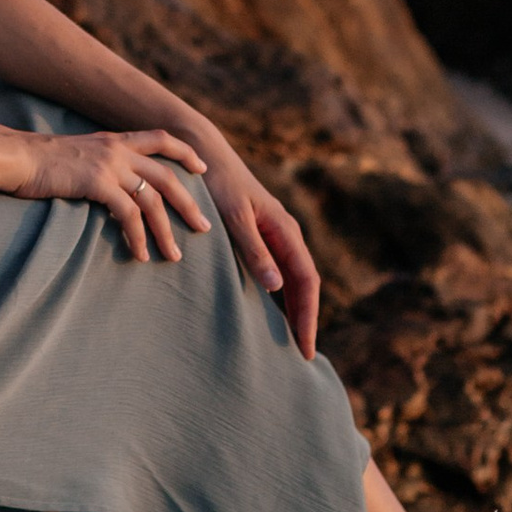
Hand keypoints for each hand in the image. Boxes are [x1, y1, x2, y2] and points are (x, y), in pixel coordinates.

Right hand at [20, 129, 211, 264]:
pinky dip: (137, 237)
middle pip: (167, 176)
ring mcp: (109, 165)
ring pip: (152, 200)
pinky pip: (128, 215)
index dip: (186, 152)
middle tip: (204, 228)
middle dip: (189, 204)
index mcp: (115, 139)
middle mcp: (118, 149)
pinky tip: (139, 255)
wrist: (16, 157)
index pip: (161, 139)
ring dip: (166, 231)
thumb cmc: (40, 161)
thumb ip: (99, 164)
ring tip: (173, 256)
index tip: (202, 169)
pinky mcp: (97, 183)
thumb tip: (111, 186)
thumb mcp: (78, 153)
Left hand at [179, 127, 322, 359]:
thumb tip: (278, 288)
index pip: (306, 281)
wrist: (204, 154)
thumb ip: (254, 249)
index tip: (304, 347)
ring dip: (295, 310)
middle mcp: (285, 234)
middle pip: (304, 284)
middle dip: (305, 320)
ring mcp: (274, 237)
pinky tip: (271, 315)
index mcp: (285, 230)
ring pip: (292, 280)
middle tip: (301, 357)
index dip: (307, 316)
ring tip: (290, 344)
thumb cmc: (217, 184)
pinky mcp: (259, 238)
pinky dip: (280, 297)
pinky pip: (277, 273)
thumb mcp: (233, 217)